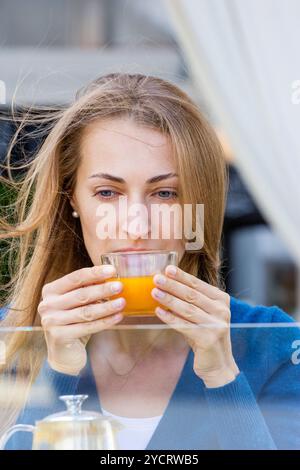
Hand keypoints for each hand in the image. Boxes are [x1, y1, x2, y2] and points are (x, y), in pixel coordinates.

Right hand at [38, 265, 125, 375]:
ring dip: (107, 307)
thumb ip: (88, 288)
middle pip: (80, 295)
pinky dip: (105, 322)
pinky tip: (118, 317)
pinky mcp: (59, 337)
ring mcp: (51, 322)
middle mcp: (47, 305)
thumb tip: (110, 275)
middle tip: (120, 286)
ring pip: (85, 312)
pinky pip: (87, 327)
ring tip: (122, 302)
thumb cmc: (74, 320)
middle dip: (102, 290)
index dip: (94, 273)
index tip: (112, 270)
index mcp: (51, 290)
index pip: (75, 278)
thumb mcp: (78, 302)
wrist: (64, 352)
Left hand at [151, 265, 238, 387]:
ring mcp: (217, 324)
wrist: (218, 365)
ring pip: (187, 308)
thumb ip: (188, 301)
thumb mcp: (200, 315)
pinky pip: (184, 325)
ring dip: (169, 299)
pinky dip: (170, 318)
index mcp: (221, 300)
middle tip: (157, 278)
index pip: (198, 284)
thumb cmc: (205, 336)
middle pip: (192, 294)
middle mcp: (222, 310)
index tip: (167, 269)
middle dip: (173, 285)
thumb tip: (165, 285)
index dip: (182, 276)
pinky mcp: (208, 338)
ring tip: (154, 292)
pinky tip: (158, 311)